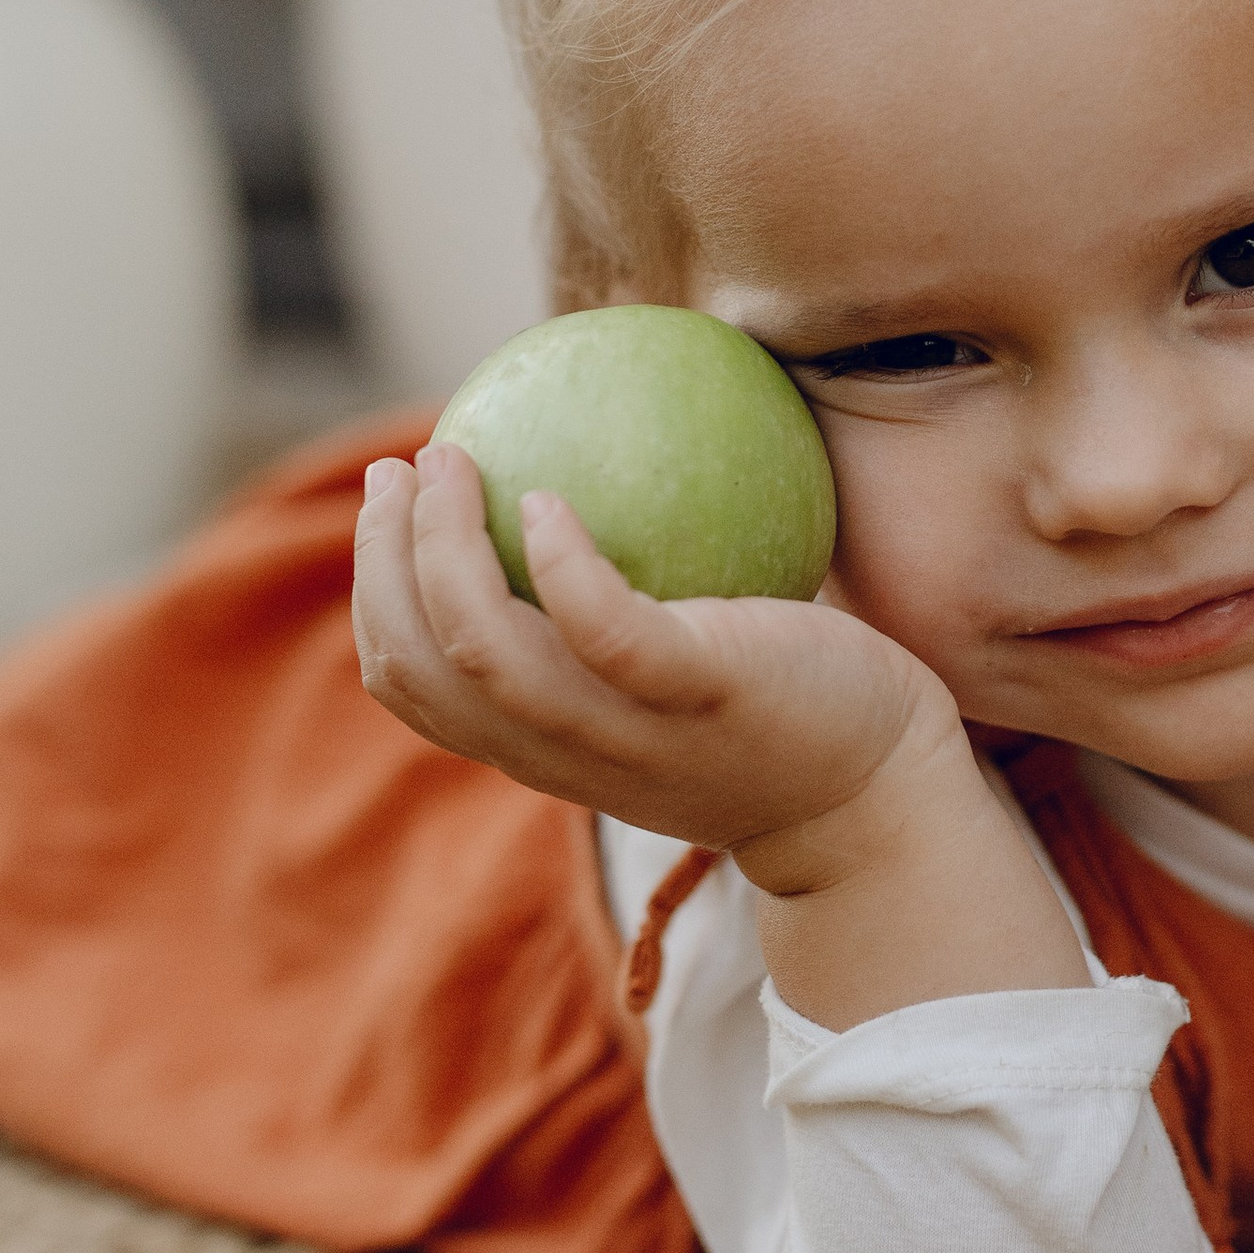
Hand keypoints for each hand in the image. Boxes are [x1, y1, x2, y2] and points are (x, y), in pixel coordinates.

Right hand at [353, 444, 1085, 1022]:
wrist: (879, 792)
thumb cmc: (780, 713)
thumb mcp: (671, 678)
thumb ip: (617, 617)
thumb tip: (580, 480)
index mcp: (542, 743)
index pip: (413, 687)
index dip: (374, 597)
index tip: (387, 504)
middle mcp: (565, 749)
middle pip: (421, 668)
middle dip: (380, 563)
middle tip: (398, 467)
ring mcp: (629, 730)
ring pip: (486, 652)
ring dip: (441, 550)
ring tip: (451, 460)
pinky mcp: (703, 697)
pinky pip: (606, 632)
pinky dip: (561, 566)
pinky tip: (548, 501)